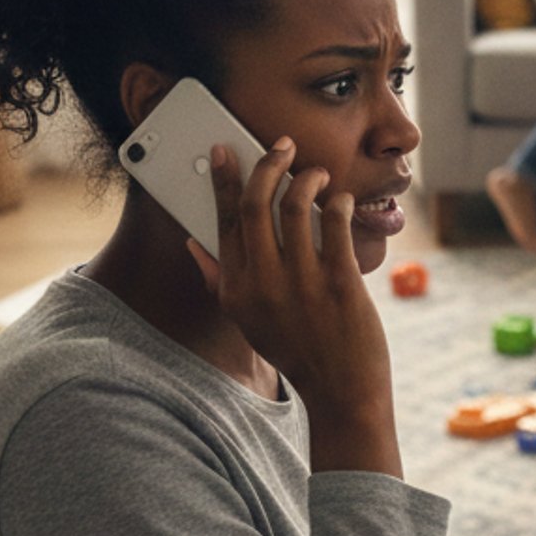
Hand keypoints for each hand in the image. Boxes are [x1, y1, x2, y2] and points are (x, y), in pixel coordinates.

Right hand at [186, 140, 395, 447]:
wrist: (341, 389)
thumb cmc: (296, 349)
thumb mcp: (247, 320)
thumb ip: (219, 281)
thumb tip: (194, 244)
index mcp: (236, 289)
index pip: (222, 221)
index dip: (224, 180)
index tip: (224, 149)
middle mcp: (263, 283)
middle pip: (256, 205)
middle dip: (266, 165)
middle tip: (280, 146)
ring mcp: (301, 282)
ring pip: (295, 206)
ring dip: (306, 178)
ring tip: (316, 172)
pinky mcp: (340, 282)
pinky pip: (335, 224)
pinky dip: (338, 203)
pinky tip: (341, 200)